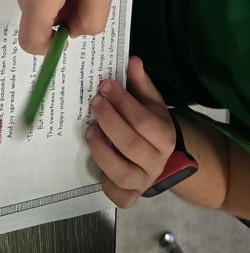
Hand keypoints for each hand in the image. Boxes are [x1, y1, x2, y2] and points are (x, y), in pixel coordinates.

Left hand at [86, 57, 175, 207]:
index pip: (143, 119)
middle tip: (94, 102)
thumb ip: (140, 83)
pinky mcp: (131, 195)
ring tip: (89, 130)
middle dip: (110, 121)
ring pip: (122, 171)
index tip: (104, 84)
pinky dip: (104, 180)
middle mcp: (157, 160)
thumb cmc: (149, 124)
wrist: (159, 157)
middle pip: (131, 144)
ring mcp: (144, 180)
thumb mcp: (149, 102)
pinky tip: (93, 160)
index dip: (122, 101)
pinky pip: (117, 194)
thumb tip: (132, 60)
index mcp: (164, 135)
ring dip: (102, 150)